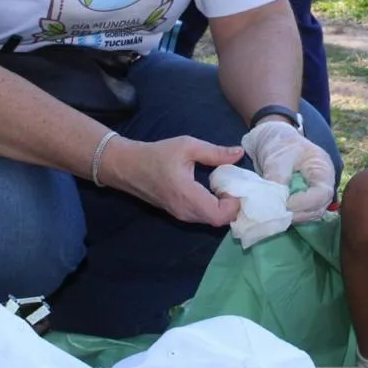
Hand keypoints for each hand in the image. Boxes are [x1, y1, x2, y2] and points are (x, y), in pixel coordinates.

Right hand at [107, 136, 242, 225]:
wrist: (128, 167)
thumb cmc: (157, 154)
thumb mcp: (188, 146)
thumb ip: (215, 153)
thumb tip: (240, 153)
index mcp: (187, 196)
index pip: (219, 215)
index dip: (234, 204)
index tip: (236, 184)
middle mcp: (185, 212)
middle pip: (218, 221)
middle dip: (233, 205)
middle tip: (236, 183)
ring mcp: (181, 215)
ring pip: (211, 220)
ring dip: (224, 207)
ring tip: (227, 184)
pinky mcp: (179, 214)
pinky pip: (202, 216)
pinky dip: (214, 207)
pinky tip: (215, 189)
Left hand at [240, 120, 335, 222]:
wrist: (273, 141)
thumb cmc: (279, 144)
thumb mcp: (277, 157)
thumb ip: (278, 177)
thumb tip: (275, 202)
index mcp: (323, 168)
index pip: (323, 192)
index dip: (305, 202)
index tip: (284, 204)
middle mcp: (324, 183)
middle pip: (319, 206)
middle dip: (298, 213)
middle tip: (277, 214)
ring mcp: (316, 192)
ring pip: (312, 213)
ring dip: (294, 217)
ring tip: (276, 214)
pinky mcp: (306, 200)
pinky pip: (303, 214)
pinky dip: (291, 216)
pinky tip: (278, 214)